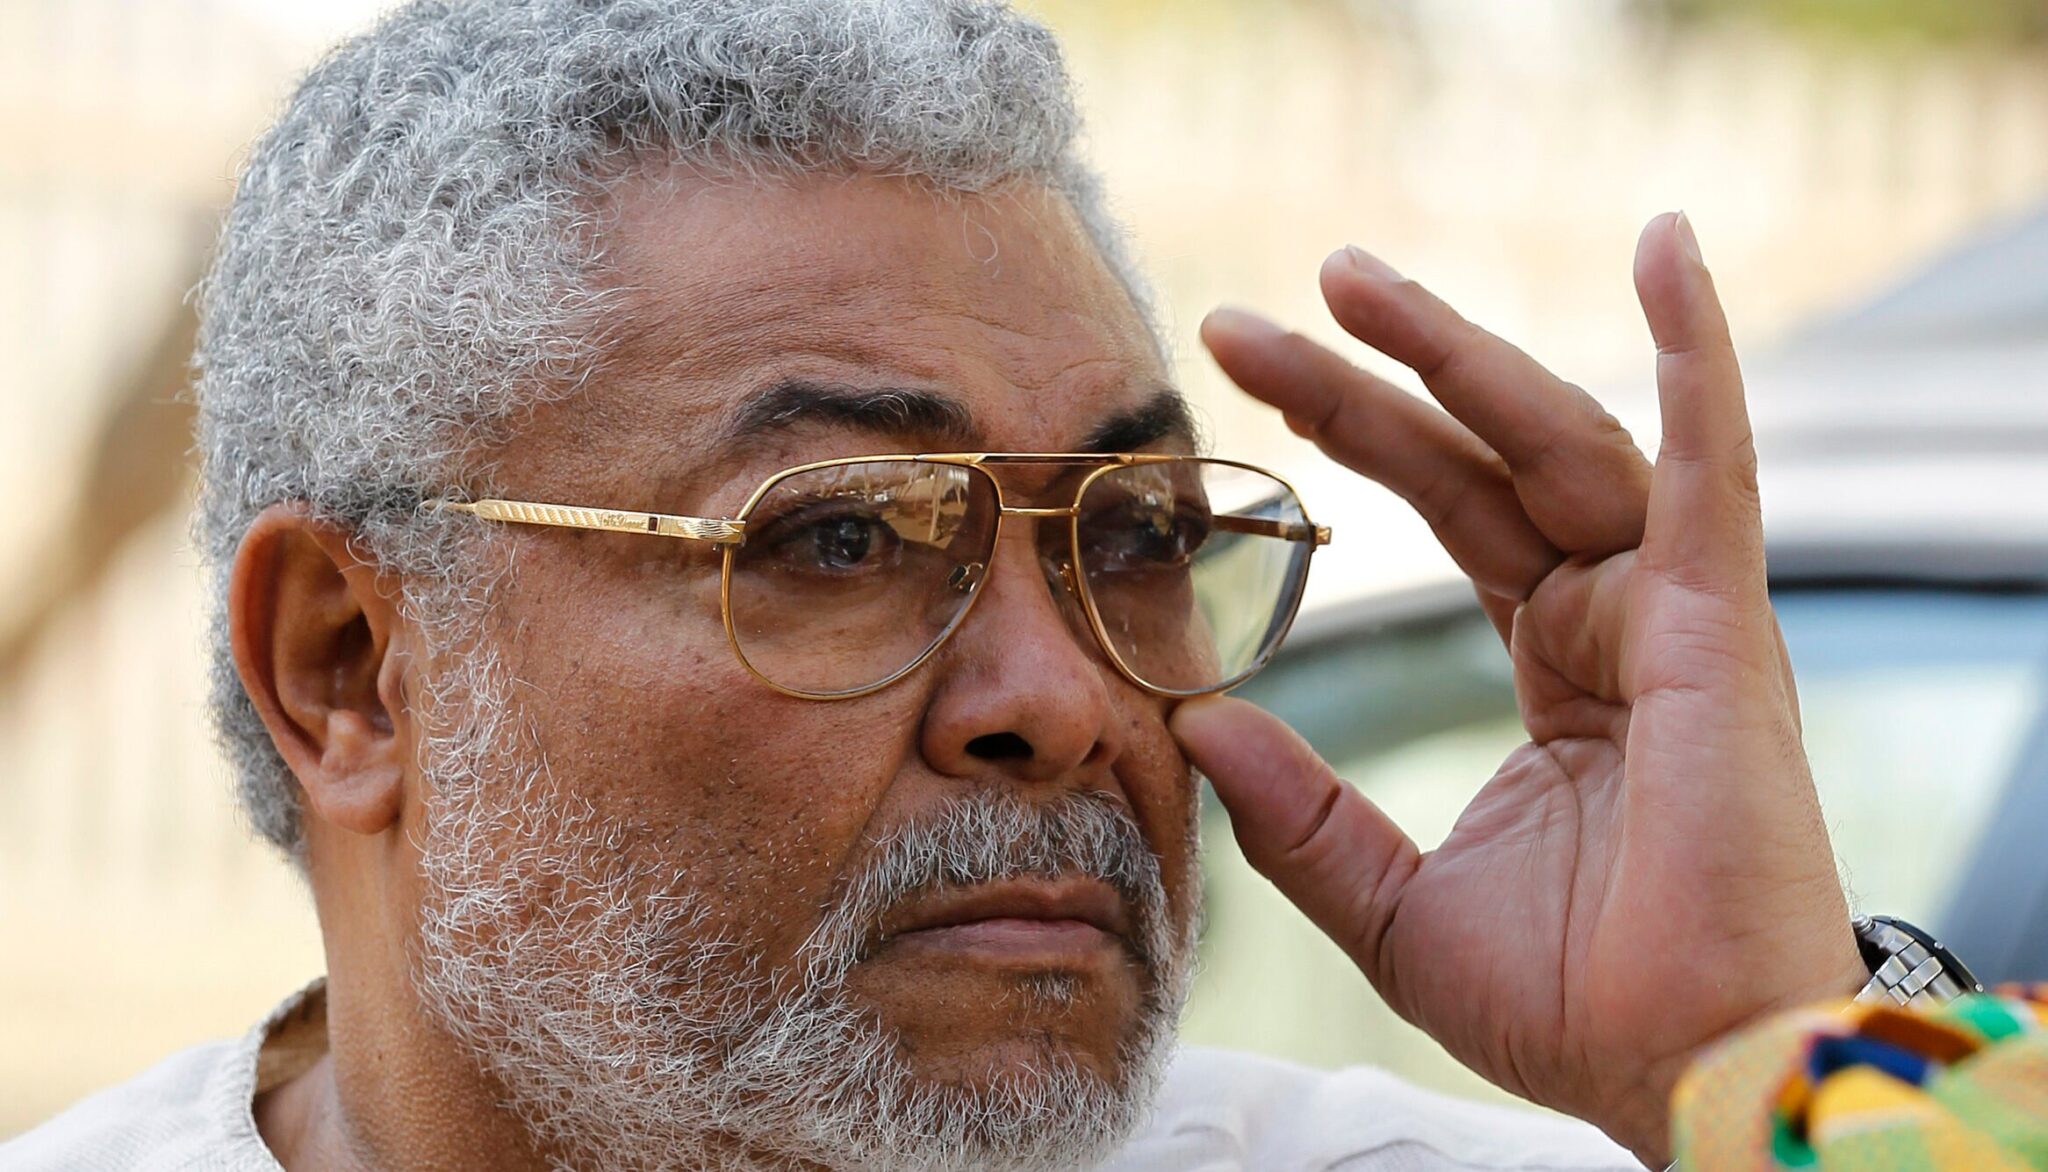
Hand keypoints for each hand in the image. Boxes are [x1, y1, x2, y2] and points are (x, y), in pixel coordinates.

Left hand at [1177, 214, 1867, 1165]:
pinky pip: (1711, 465)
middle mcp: (1620, 616)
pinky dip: (1699, 351)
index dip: (1354, 433)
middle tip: (1261, 309)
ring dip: (1460, 350)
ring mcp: (1674, 611)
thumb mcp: (1391, 903)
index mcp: (1561, 664)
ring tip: (1347, 279)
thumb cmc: (1572, 1004)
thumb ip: (1298, 814)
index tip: (1244, 378)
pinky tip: (1668, 251)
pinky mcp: (1717, 625)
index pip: (1450, 509)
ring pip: (1562, 439)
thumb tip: (1197, 721)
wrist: (1681, 1072)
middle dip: (1376, 374)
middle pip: (1485, 456)